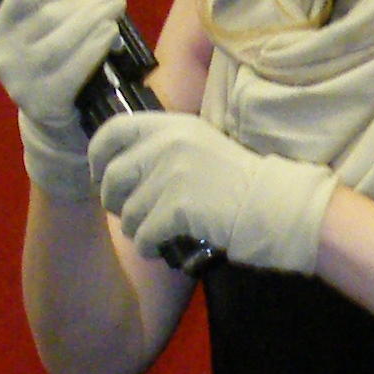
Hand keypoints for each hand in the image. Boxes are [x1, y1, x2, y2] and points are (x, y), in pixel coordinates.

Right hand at [0, 0, 126, 198]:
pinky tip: (110, 34)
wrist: (52, 124)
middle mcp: (4, 58)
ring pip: (62, 38)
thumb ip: (63, 5)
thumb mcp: (44, 36)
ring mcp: (22, 82)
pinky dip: (96, 46)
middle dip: (87, 1)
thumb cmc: (53, 68)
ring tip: (115, 10)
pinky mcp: (45, 102)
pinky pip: (75, 67)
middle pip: (48, 14)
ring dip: (95, 18)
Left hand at [89, 112, 334, 272]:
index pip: (113, 130)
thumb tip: (120, 164)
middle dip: (113, 201)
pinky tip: (161, 247)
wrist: (276, 205)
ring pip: (126, 211)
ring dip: (135, 228)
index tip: (101, 174)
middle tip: (127, 213)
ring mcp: (172, 175)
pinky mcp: (177, 207)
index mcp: (172, 126)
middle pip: (113, 176)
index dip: (97, 155)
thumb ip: (164, 147)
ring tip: (155, 232)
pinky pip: (142, 234)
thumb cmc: (240, 181)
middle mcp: (167, 145)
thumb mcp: (201, 145)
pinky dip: (148, 246)